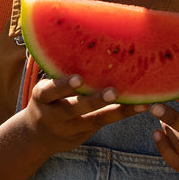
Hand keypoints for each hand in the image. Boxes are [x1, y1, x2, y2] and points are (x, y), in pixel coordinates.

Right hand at [21, 74, 144, 154]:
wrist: (37, 136)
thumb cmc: (48, 98)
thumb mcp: (46, 88)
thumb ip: (61, 74)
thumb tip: (88, 43)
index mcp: (42, 97)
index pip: (50, 90)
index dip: (63, 85)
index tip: (78, 79)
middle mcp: (54, 114)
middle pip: (74, 108)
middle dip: (94, 101)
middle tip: (113, 92)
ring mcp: (68, 128)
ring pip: (95, 119)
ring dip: (117, 111)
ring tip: (139, 103)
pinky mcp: (82, 135)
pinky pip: (104, 123)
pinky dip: (122, 114)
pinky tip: (141, 106)